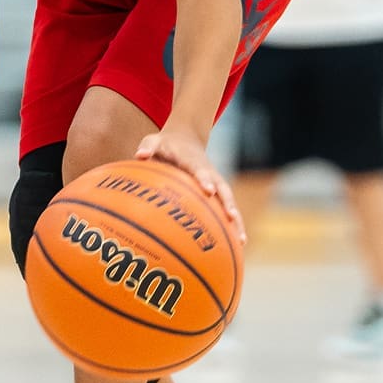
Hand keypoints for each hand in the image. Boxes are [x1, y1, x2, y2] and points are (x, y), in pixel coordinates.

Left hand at [135, 127, 245, 242]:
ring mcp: (215, 181)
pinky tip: (236, 245)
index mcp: (192, 159)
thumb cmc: (165, 144)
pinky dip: (233, 224)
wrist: (186, 137)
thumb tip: (141, 155)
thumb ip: (148, 146)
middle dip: (227, 202)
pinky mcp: (216, 190)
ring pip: (228, 200)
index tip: (209, 191)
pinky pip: (225, 206)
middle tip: (232, 217)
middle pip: (222, 187)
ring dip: (236, 218)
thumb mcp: (154, 140)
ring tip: (241, 240)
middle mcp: (208, 171)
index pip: (200, 169)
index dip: (205, 179)